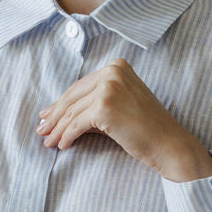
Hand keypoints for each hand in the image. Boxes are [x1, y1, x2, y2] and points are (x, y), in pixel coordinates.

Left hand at [36, 57, 211, 180]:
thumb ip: (91, 104)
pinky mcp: (104, 107)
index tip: (47, 116)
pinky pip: (77, 124)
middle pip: (73, 97)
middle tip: (42, 130)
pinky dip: (67, 136)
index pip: (80, 86)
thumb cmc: (146, 128)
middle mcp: (112, 72)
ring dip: (58, 129)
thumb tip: (53, 113)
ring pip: (72, 112)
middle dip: (55, 116)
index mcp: (116, 66)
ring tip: (48, 142)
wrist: (169, 143)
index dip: (61, 103)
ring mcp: (108, 88)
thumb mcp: (118, 106)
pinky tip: (62, 145)